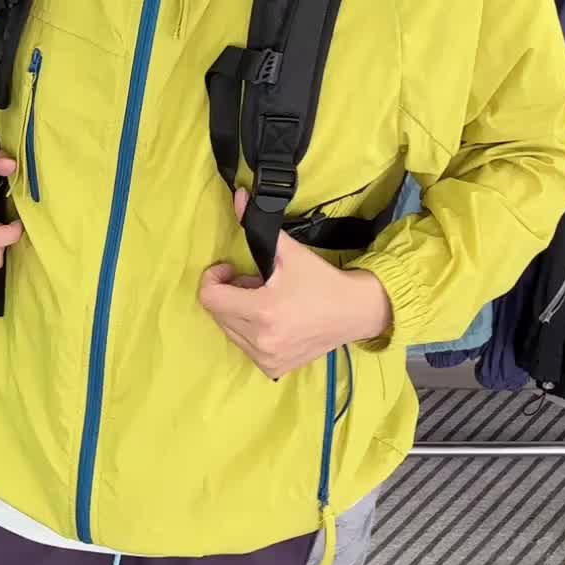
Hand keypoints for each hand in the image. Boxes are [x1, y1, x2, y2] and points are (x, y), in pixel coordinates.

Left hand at [199, 189, 392, 380]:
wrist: (354, 312)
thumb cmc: (321, 281)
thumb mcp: (289, 252)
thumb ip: (259, 226)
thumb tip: (238, 196)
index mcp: (263, 312)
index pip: (210, 298)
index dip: (214, 278)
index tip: (230, 269)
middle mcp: (261, 341)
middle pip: (218, 313)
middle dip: (230, 293)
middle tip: (255, 282)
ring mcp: (267, 359)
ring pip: (229, 330)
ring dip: (238, 312)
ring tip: (265, 300)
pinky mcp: (274, 368)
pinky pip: (244, 346)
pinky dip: (250, 331)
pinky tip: (272, 320)